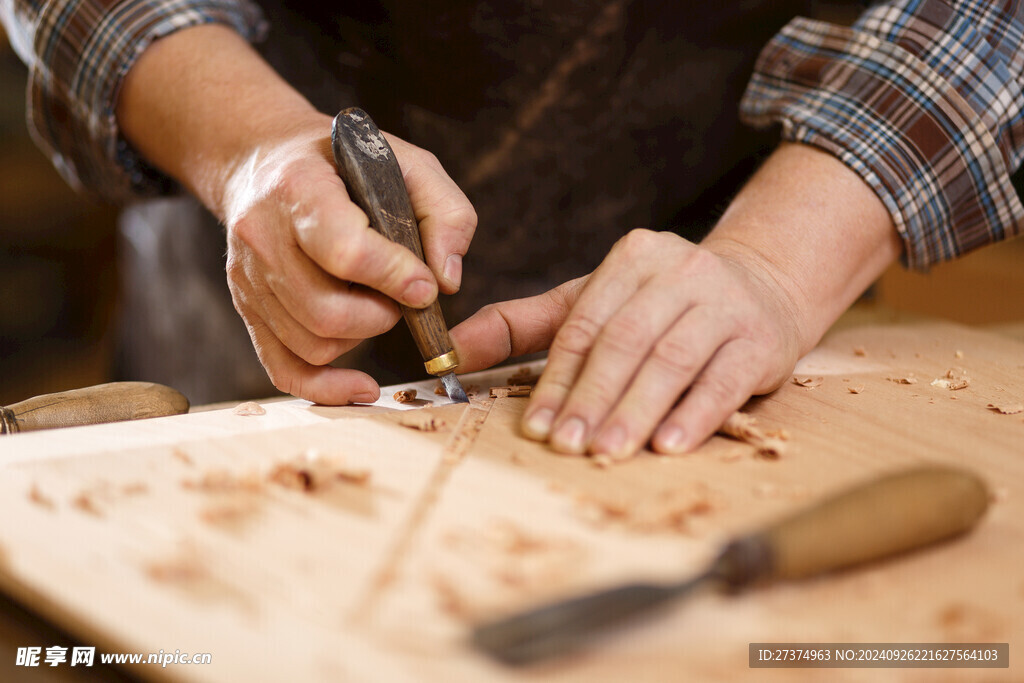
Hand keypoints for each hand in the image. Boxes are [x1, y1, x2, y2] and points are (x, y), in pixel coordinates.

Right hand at [116, 25, 475, 403]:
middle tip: (402, 297)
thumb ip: (444, 212)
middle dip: (381, 316)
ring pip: (312, 344)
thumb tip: (447, 281)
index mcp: (299, 189)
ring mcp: (249, 279)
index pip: (345, 251)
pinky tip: (361, 386)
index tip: (425, 287)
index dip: (394, 277)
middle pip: (326, 311)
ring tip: (375, 305)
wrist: (261, 161)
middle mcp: (262, 236)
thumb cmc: (343, 162)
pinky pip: (283, 369)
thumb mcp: (406, 160)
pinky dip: (326, 388)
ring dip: (361, 339)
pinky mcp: (249, 309)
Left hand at [451, 143, 899, 455]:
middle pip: (625, 340)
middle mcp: (680, 271)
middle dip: (592, 397)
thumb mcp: (596, 301)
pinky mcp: (760, 339)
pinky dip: (695, 414)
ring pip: (672, 359)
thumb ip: (524, 324)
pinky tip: (669, 445)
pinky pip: (724, 379)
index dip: (558, 377)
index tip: (536, 425)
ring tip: (608, 450)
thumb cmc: (664, 305)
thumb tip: (452, 351)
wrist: (763, 286)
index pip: (586, 324)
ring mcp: (725, 303)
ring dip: (636, 409)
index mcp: (632, 258)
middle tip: (567, 444)